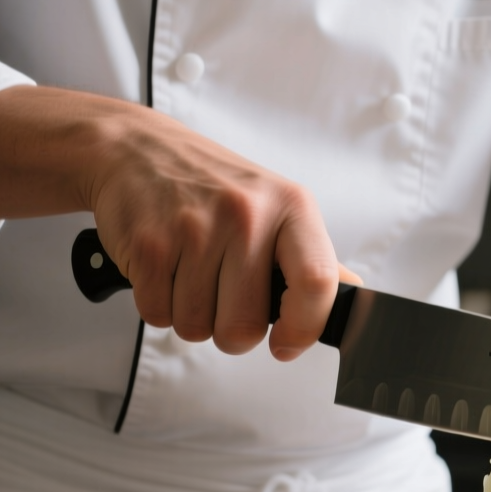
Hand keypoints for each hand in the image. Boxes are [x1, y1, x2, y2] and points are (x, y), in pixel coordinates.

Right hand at [85, 108, 357, 359]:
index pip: (318, 283)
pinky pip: (159, 316)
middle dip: (230, 330)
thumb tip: (353, 296)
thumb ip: (312, 258)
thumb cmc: (213, 185)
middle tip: (223, 296)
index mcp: (291, 207)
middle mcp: (246, 216)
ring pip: (197, 328)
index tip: (286, 343)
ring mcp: (195, 229)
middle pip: (243, 327)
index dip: (304, 329)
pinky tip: (166, 268)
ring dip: (192, 315)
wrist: (137, 148)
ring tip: (191, 272)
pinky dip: (159, 304)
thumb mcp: (276, 207)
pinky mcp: (149, 246)